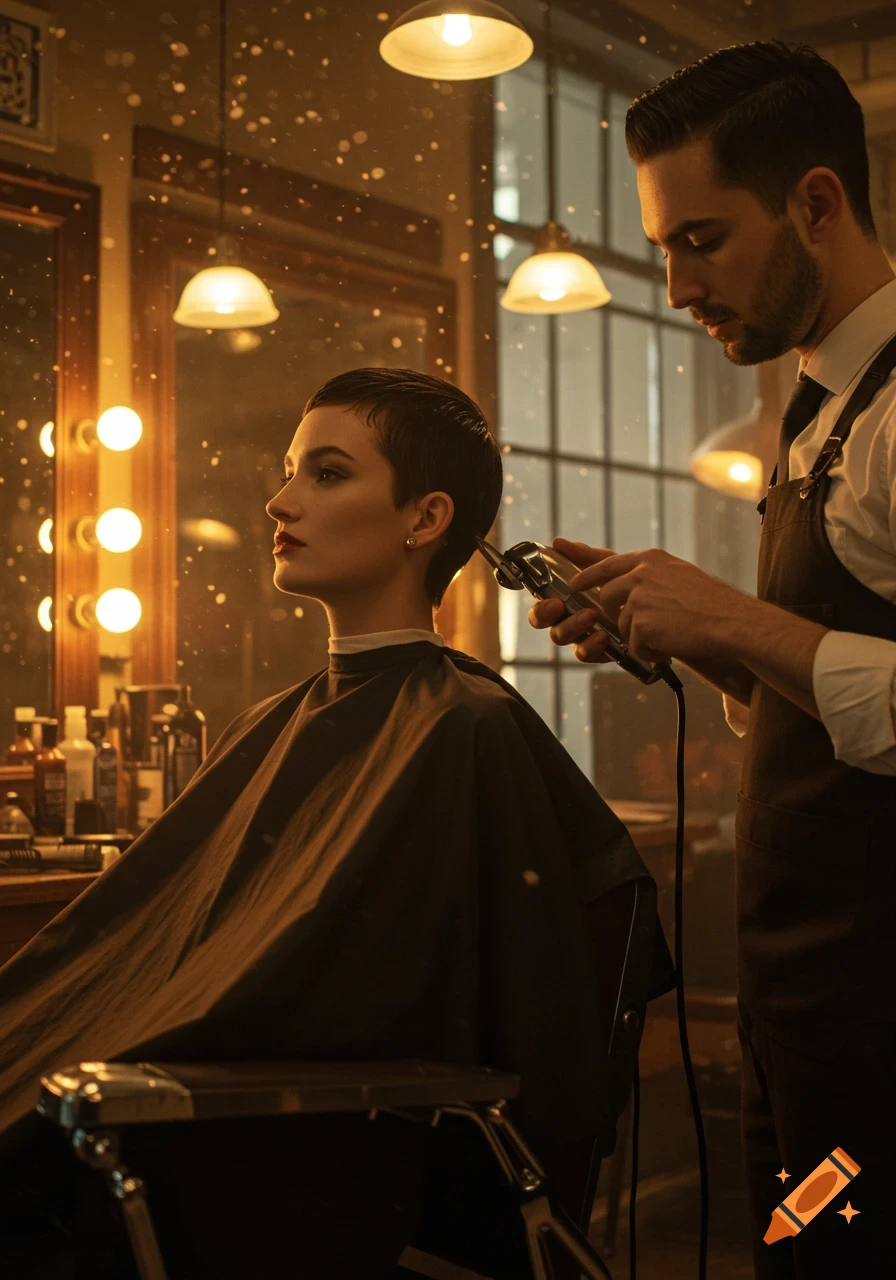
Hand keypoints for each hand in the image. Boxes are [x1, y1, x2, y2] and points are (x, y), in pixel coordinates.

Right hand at [527, 538, 631, 663]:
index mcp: (563, 595)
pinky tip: (603, 636)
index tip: (553, 599)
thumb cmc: (628, 581)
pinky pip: (584, 654)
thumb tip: (557, 542)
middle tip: (560, 605)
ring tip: (591, 615)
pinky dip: (590, 645)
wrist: (659, 601)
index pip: (540, 601)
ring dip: (571, 626)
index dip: (540, 603)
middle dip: (546, 615)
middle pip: (542, 622)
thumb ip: (584, 555)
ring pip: (561, 637)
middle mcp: (566, 616)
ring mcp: (580, 635)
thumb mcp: (608, 565)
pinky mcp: (597, 650)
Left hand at [565, 544, 748, 663]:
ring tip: (669, 638)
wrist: (731, 621)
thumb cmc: (711, 602)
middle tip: (635, 627)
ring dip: (641, 638)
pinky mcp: (640, 623)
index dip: (587, 573)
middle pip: (606, 596)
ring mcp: (638, 598)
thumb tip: (627, 587)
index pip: (607, 563)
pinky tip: (669, 648)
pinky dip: (649, 652)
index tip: (573, 582)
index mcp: (650, 559)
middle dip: (615, 616)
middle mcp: (640, 574)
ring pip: (621, 625)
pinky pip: (633, 645)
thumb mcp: (679, 574)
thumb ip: (651, 575)